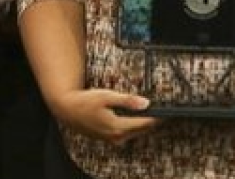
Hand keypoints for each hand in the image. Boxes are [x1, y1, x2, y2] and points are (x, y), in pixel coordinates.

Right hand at [44, 88, 158, 145]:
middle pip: (142, 130)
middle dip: (152, 121)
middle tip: (162, 111)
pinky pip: (126, 133)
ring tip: (150, 113)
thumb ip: (127, 101)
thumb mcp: (107, 96)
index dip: (158, 117)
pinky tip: (132, 117)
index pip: (145, 123)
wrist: (67, 110)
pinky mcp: (108, 138)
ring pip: (134, 133)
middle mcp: (117, 137)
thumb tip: (146, 104)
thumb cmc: (85, 101)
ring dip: (142, 124)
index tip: (167, 111)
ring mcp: (112, 139)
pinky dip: (132, 126)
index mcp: (118, 127)